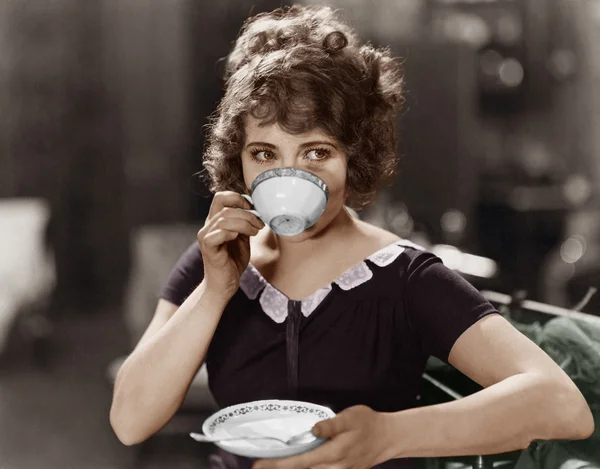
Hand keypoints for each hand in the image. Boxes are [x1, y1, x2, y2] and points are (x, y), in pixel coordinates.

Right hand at [197, 191, 264, 300]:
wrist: (224, 285)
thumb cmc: (233, 261)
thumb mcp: (243, 237)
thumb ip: (246, 223)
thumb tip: (258, 209)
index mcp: (215, 221)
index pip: (221, 197)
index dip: (238, 198)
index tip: (253, 209)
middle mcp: (208, 226)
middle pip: (226, 207)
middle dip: (248, 214)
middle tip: (260, 225)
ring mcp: (206, 236)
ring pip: (225, 219)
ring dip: (245, 224)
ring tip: (255, 232)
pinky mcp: (208, 248)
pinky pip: (219, 234)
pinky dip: (232, 232)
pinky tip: (241, 238)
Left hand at [252, 405, 395, 468]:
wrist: (388, 437)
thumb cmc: (368, 423)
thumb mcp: (351, 417)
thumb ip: (331, 425)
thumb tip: (313, 429)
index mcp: (334, 453)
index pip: (301, 462)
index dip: (279, 465)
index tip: (259, 465)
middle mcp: (335, 468)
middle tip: (258, 466)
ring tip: (272, 466)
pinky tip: (295, 466)